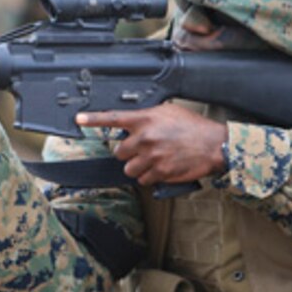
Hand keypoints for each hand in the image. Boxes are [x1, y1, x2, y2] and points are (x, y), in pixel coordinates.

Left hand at [75, 103, 228, 185]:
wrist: (213, 145)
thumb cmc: (192, 127)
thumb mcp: (168, 112)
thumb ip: (147, 117)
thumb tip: (132, 123)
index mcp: (146, 119)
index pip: (113, 118)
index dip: (93, 119)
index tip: (78, 119)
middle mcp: (145, 137)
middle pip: (118, 151)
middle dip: (128, 152)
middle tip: (143, 149)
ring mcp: (151, 156)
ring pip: (128, 168)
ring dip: (137, 166)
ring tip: (154, 159)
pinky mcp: (159, 172)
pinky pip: (142, 179)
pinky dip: (149, 177)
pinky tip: (160, 168)